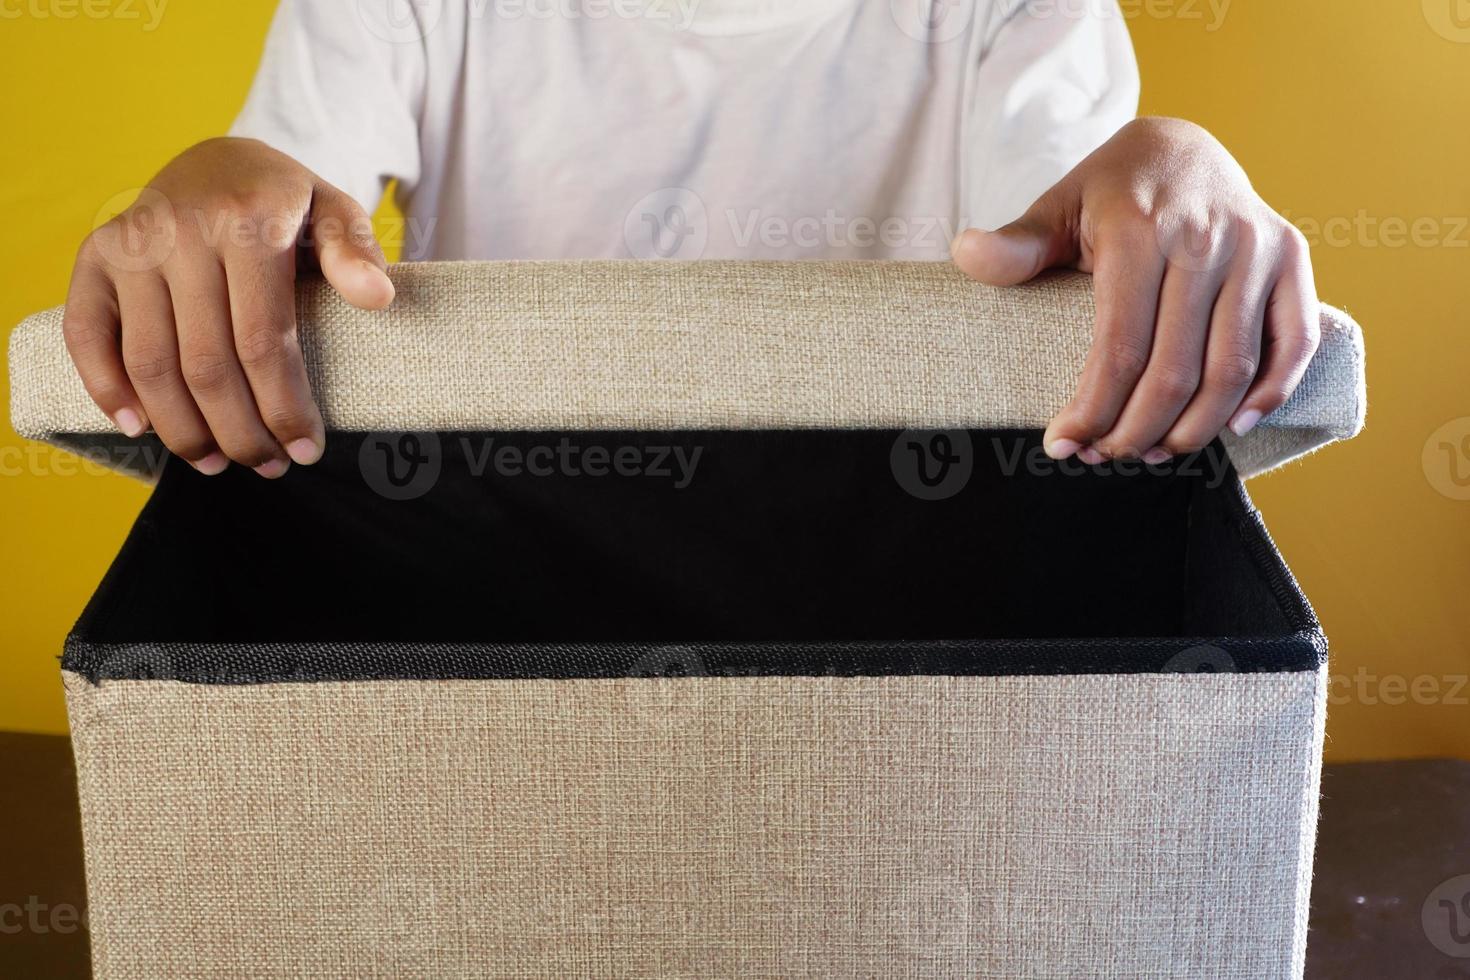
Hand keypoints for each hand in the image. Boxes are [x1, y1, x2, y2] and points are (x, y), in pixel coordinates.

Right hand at [64, 137, 394, 476]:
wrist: (218, 161)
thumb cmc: (286, 203)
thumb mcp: (334, 211)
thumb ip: (356, 252)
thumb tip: (378, 298)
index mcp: (247, 221)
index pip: (263, 340)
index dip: (284, 407)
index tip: (308, 450)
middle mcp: (181, 232)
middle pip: (206, 364)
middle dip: (239, 431)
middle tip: (269, 466)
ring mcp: (131, 245)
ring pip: (150, 364)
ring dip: (182, 428)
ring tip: (217, 463)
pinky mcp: (95, 258)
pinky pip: (86, 334)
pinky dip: (106, 389)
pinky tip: (140, 430)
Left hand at [951, 117, 1318, 462]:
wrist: (1181, 145)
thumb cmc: (1110, 191)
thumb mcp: (1057, 207)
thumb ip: (1017, 244)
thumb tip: (965, 254)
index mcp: (1141, 230)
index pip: (1119, 347)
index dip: (1092, 408)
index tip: (1062, 445)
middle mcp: (1206, 239)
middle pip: (1174, 371)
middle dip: (1135, 431)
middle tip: (1104, 456)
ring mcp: (1256, 248)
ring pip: (1231, 369)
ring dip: (1193, 428)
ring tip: (1153, 452)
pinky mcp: (1291, 258)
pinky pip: (1293, 340)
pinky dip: (1268, 393)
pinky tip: (1231, 427)